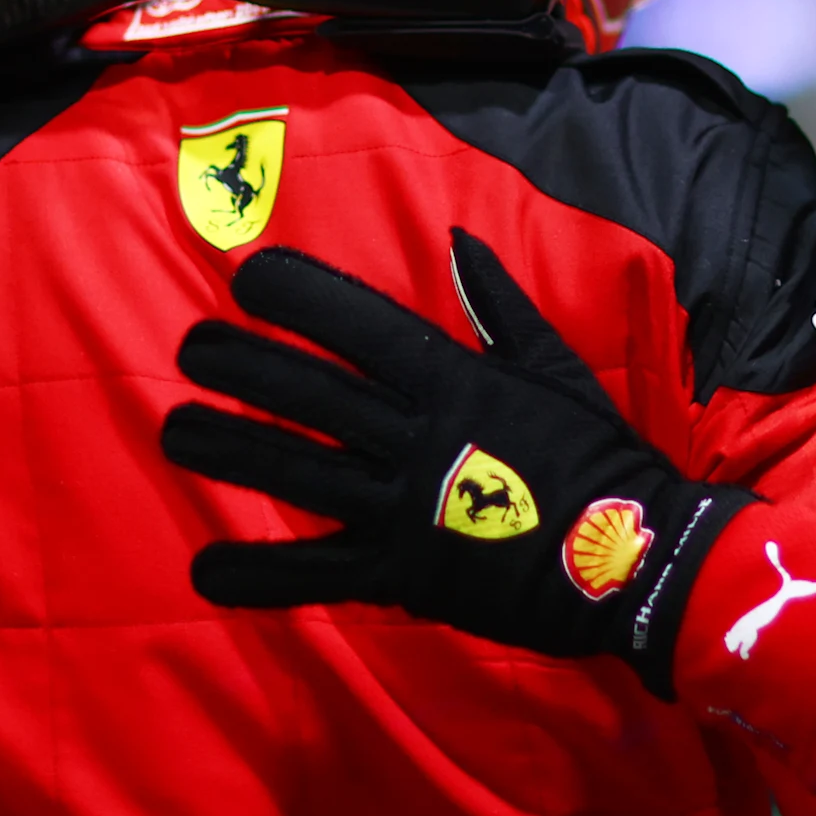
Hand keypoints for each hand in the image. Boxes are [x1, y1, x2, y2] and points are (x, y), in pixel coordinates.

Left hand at [160, 232, 751, 697]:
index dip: (302, 299)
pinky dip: (260, 577)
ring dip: (232, 450)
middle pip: (313, 395)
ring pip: (300, 473)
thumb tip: (457, 238)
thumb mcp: (557, 368)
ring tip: (175, 430)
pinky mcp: (403, 575)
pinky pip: (319, 575)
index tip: (250, 281)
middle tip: (188, 347)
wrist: (640, 561)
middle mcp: (421, 438)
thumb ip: (500, 306)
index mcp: (458, 381)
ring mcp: (406, 510)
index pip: (363, 326)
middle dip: (244, 366)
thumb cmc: (602, 458)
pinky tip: (206, 572)